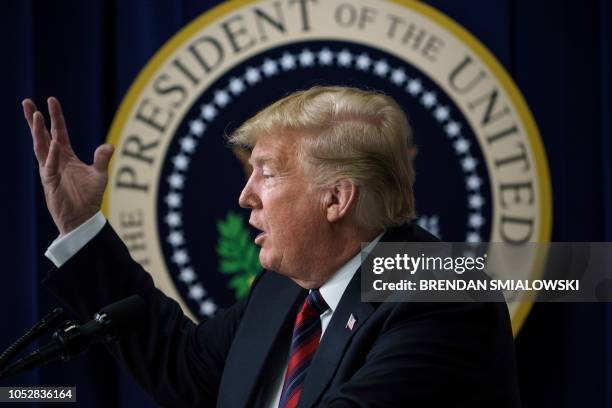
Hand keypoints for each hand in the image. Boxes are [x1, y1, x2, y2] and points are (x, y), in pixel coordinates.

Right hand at [23, 97, 113, 235]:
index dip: (56, 117)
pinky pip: (50, 165)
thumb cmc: (89, 197)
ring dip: (38, 131)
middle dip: (35, 119)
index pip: (59, 132)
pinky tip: (53, 143)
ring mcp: (50, 170)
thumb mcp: (100, 175)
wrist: (82, 218)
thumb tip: (109, 146)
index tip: (51, 100)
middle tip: (27, 102)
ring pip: (41, 147)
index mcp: (67, 156)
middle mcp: (55, 160)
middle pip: (42, 135)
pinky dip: (52, 155)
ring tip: (35, 115)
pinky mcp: (50, 182)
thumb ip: (102, 159)